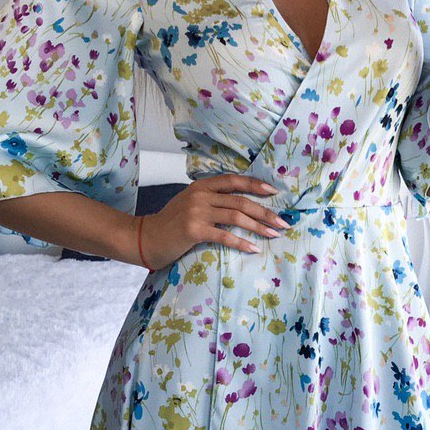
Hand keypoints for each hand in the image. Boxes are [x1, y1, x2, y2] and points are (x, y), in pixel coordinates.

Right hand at [136, 173, 289, 268]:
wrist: (146, 238)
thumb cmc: (172, 223)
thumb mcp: (191, 203)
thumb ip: (212, 199)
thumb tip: (243, 204)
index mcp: (201, 186)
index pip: (234, 180)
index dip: (255, 184)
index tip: (274, 191)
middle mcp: (200, 195)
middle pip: (240, 201)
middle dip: (265, 212)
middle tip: (283, 222)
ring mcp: (196, 211)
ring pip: (236, 217)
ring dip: (259, 226)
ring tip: (274, 235)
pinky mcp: (193, 230)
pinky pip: (224, 236)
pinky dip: (242, 243)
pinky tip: (254, 249)